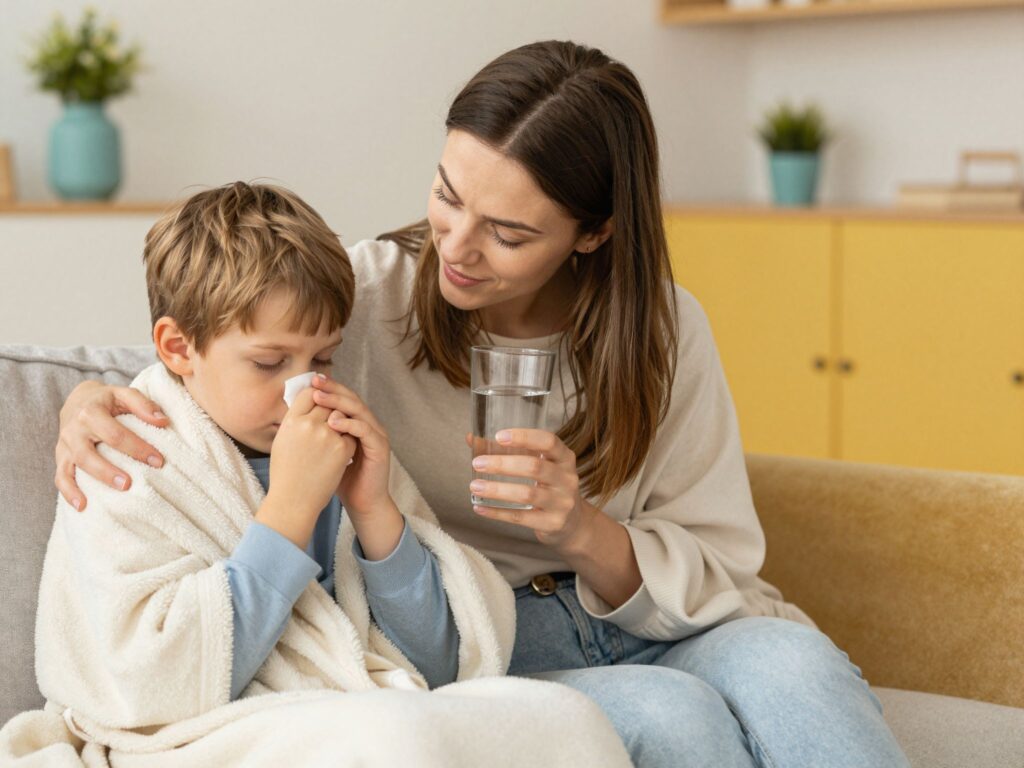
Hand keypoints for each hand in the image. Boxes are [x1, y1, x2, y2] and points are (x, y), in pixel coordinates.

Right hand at [56, 380, 169, 510]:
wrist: (78, 400)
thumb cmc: (108, 400)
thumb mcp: (124, 393)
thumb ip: (143, 404)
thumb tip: (163, 422)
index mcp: (90, 412)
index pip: (115, 434)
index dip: (137, 448)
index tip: (158, 461)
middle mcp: (74, 430)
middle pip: (88, 454)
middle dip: (109, 471)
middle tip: (130, 484)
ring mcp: (65, 445)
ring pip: (73, 467)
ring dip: (92, 482)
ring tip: (111, 495)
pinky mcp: (60, 457)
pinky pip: (61, 477)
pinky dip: (69, 492)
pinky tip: (82, 506)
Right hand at [261, 387, 355, 547]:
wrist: (293, 502)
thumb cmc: (285, 474)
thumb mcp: (282, 441)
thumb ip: (295, 420)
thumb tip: (307, 400)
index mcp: (291, 421)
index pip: (308, 393)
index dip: (317, 394)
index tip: (321, 397)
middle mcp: (308, 424)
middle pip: (327, 402)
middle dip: (331, 408)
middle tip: (333, 416)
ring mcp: (326, 435)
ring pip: (342, 416)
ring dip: (341, 422)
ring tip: (335, 435)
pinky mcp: (341, 448)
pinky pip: (351, 434)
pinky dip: (348, 441)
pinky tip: (340, 452)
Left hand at [310, 375, 392, 519]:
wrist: (361, 502)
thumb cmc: (340, 478)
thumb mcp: (324, 451)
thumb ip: (316, 433)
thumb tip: (292, 415)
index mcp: (355, 423)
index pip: (342, 398)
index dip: (327, 388)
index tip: (308, 381)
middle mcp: (368, 424)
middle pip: (351, 398)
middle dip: (332, 389)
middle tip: (315, 381)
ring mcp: (376, 434)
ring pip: (359, 410)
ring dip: (339, 402)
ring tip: (320, 398)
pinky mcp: (380, 447)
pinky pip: (365, 430)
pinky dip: (350, 424)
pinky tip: (333, 422)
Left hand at [466, 428, 591, 552]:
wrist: (573, 523)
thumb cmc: (549, 487)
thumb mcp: (539, 466)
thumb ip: (509, 451)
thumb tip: (472, 439)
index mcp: (564, 458)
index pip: (548, 441)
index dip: (524, 437)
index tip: (499, 436)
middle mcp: (567, 479)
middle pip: (534, 467)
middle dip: (502, 464)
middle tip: (477, 463)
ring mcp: (562, 503)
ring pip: (527, 493)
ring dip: (497, 489)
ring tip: (475, 486)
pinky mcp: (553, 523)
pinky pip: (521, 517)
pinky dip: (498, 513)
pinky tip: (480, 508)